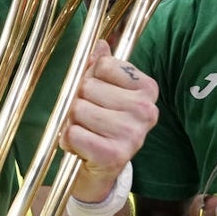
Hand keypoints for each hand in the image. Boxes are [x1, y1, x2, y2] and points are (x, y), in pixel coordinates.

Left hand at [63, 40, 158, 201]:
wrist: (101, 171)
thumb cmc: (102, 126)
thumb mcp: (105, 92)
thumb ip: (102, 67)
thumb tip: (100, 44)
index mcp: (147, 89)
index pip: (102, 65)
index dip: (90, 79)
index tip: (98, 97)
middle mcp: (146, 110)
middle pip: (87, 87)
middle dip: (78, 102)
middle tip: (88, 120)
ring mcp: (133, 133)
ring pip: (78, 109)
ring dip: (72, 122)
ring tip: (85, 133)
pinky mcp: (115, 154)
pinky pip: (73, 133)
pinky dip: (69, 140)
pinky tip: (81, 147)